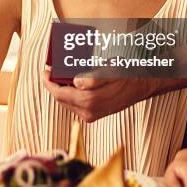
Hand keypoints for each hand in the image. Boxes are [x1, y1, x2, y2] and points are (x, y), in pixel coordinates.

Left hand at [42, 71, 156, 121]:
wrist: (142, 86)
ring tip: (61, 75)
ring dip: (62, 89)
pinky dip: (70, 94)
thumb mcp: (110, 71)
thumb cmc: (126, 76)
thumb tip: (76, 82)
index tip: (45, 71)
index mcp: (89, 101)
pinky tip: (73, 83)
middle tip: (51, 71)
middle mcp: (88, 112)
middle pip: (60, 99)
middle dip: (54, 85)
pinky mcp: (93, 115)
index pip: (59, 94)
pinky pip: (74, 105)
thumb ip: (93, 78)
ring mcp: (90, 115)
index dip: (49, 82)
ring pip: (67, 102)